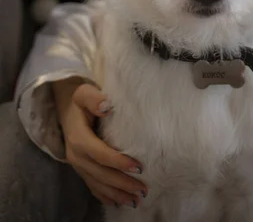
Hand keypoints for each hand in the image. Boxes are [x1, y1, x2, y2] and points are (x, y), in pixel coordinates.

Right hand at [53, 79, 147, 207]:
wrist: (65, 108)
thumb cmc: (79, 100)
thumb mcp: (84, 93)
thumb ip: (94, 98)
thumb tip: (107, 106)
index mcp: (79, 138)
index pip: (101, 154)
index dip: (119, 162)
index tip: (138, 168)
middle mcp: (76, 155)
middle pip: (101, 174)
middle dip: (122, 184)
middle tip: (143, 190)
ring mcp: (77, 165)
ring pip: (97, 184)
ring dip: (116, 194)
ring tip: (136, 201)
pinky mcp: (80, 169)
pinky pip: (92, 186)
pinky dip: (105, 196)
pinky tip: (118, 202)